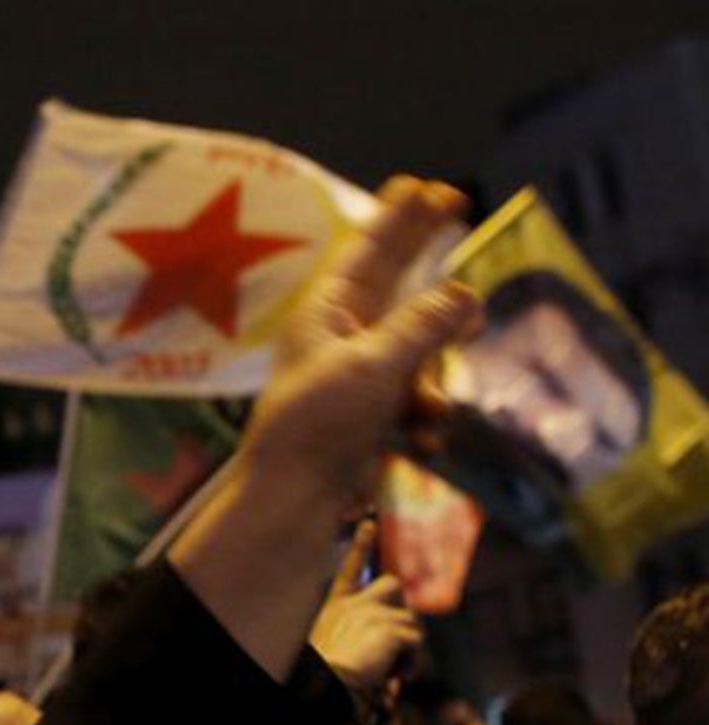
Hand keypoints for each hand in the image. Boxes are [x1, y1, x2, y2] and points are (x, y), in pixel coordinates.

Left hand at [166, 178, 472, 684]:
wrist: (292, 501)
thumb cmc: (319, 427)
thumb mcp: (374, 366)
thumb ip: (424, 326)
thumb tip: (469, 295)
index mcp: (326, 314)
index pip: (367, 251)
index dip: (399, 217)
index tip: (426, 185)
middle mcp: (342, 337)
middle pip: (393, 279)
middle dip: (424, 249)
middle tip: (456, 205)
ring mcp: (360, 375)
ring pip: (420, 346)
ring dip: (438, 369)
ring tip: (439, 394)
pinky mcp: (373, 414)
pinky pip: (418, 396)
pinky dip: (429, 413)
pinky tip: (426, 439)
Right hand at [309, 520, 422, 692]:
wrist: (326, 680)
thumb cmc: (324, 673)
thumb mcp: (332, 644)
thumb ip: (355, 635)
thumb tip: (383, 642)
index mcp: (336, 607)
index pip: (350, 570)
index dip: (361, 545)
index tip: (370, 523)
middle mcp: (355, 603)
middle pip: (392, 585)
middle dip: (401, 606)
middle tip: (400, 635)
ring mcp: (374, 612)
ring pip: (410, 622)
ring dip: (407, 648)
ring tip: (390, 670)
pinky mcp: (392, 626)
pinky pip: (416, 642)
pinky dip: (411, 662)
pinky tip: (395, 674)